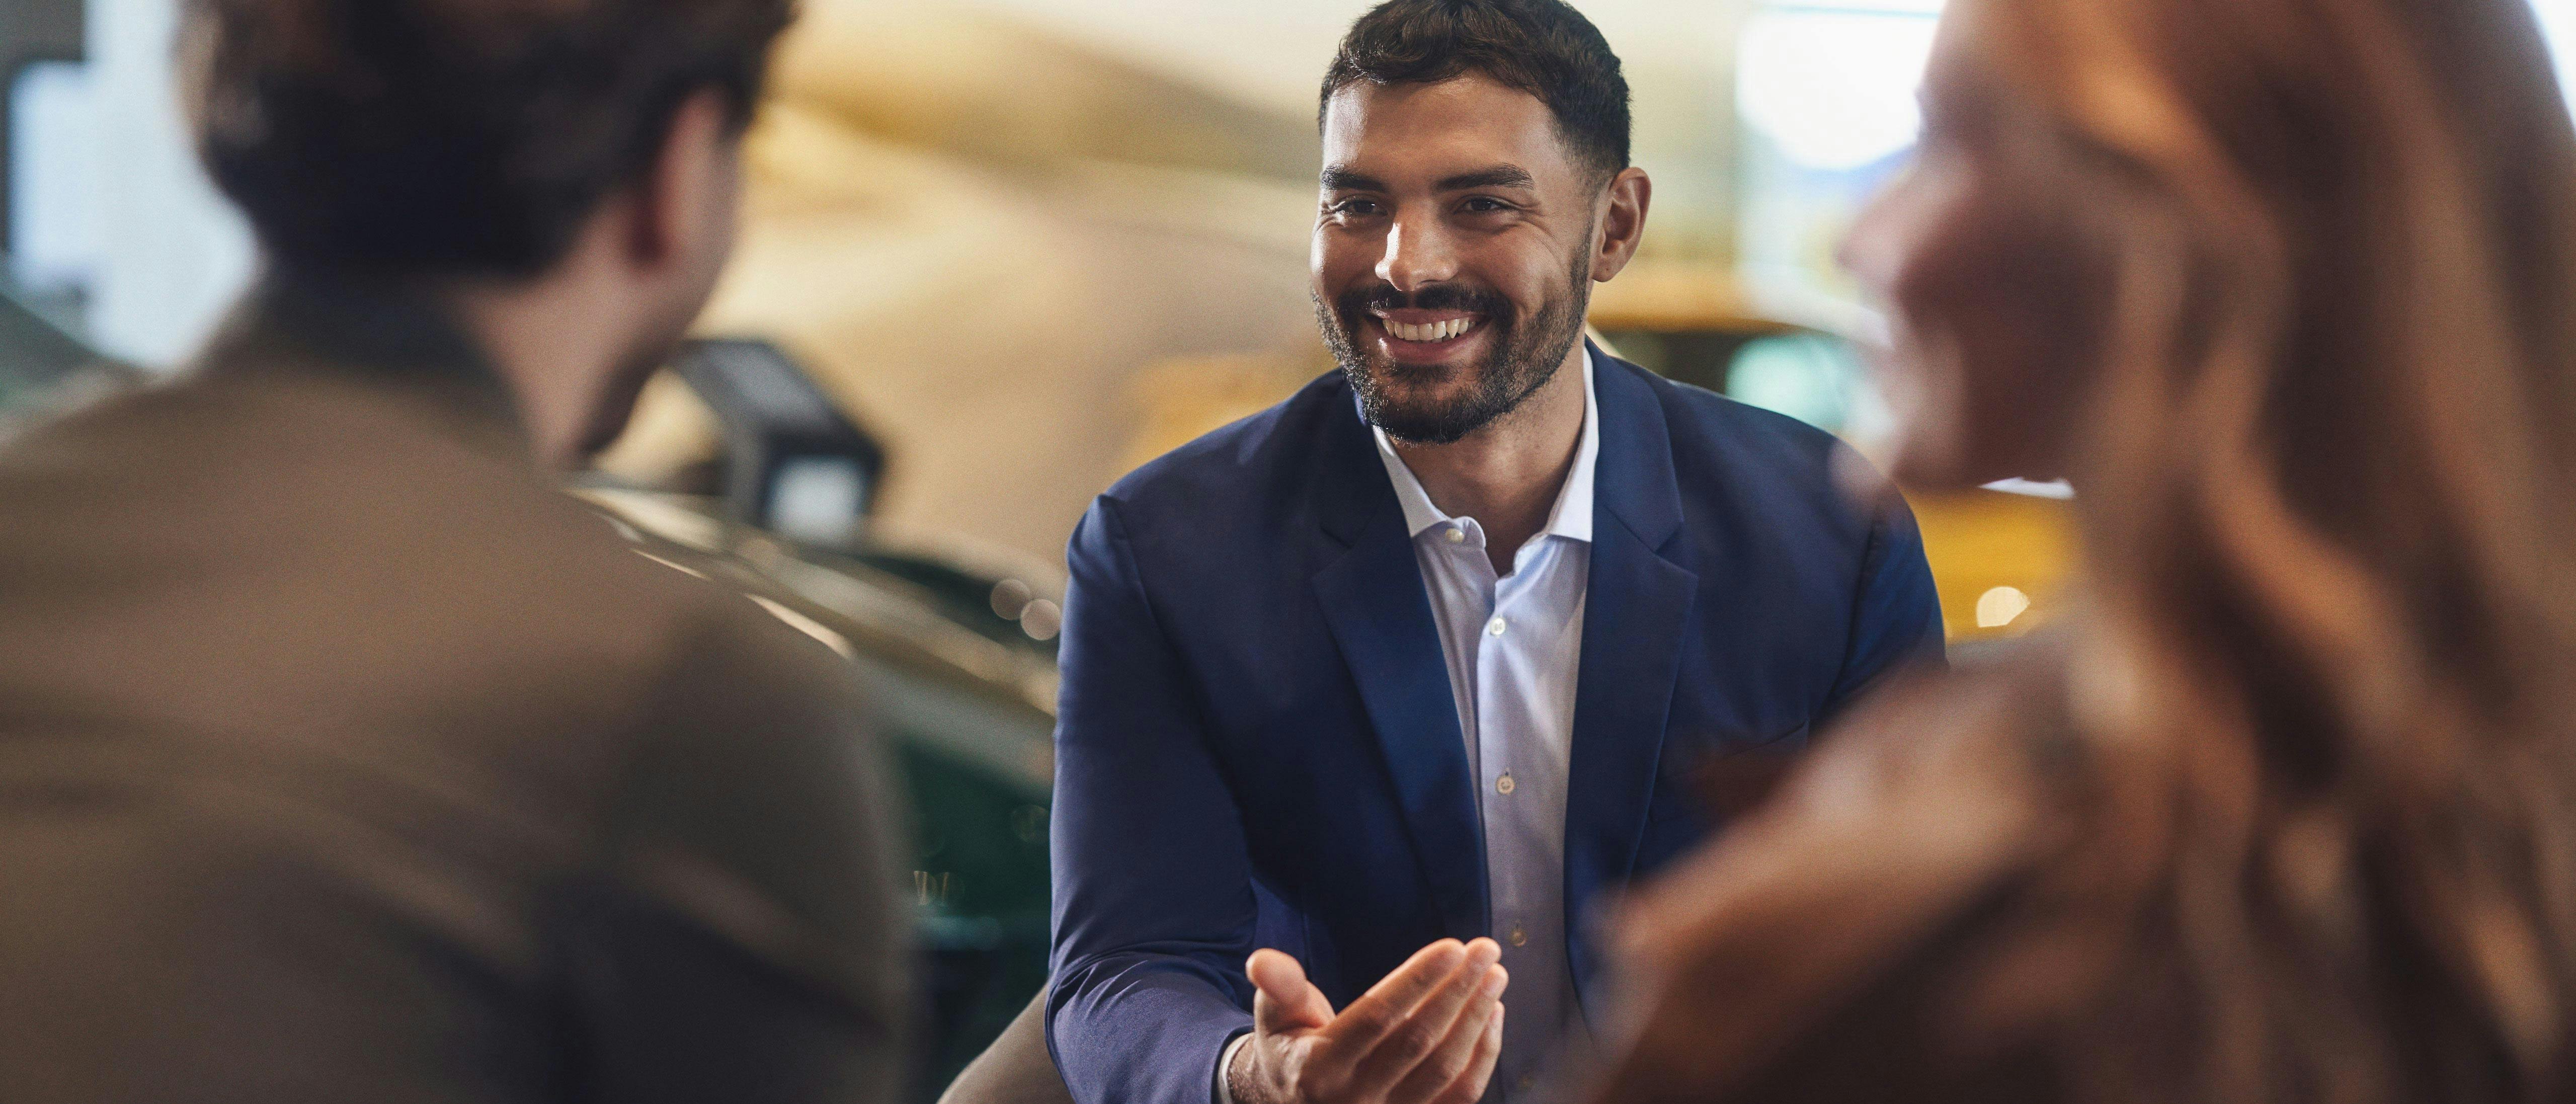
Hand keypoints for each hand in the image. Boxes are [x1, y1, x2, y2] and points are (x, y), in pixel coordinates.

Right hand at [1228, 938, 1507, 1103]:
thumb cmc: (1291, 1048)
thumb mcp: (1275, 1017)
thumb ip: (1278, 988)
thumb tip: (1263, 961)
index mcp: (1318, 1069)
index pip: (1377, 1017)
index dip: (1417, 981)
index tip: (1453, 946)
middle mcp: (1355, 1099)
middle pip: (1418, 1042)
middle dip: (1458, 992)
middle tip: (1486, 950)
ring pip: (1445, 1070)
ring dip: (1476, 1019)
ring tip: (1495, 976)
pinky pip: (1460, 1095)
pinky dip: (1483, 1055)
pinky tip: (1492, 1014)